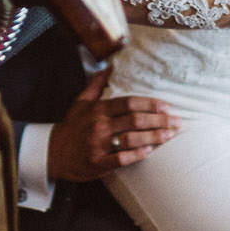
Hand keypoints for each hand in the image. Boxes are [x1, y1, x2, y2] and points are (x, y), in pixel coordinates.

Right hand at [46, 69, 180, 179]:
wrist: (52, 153)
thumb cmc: (71, 126)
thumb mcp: (80, 102)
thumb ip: (96, 85)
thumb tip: (110, 67)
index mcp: (98, 109)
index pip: (129, 103)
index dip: (150, 104)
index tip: (166, 106)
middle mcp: (99, 126)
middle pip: (135, 120)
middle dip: (159, 120)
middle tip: (176, 122)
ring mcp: (98, 145)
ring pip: (131, 139)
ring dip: (153, 137)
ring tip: (169, 136)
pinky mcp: (98, 163)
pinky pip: (120, 159)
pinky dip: (136, 155)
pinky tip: (149, 152)